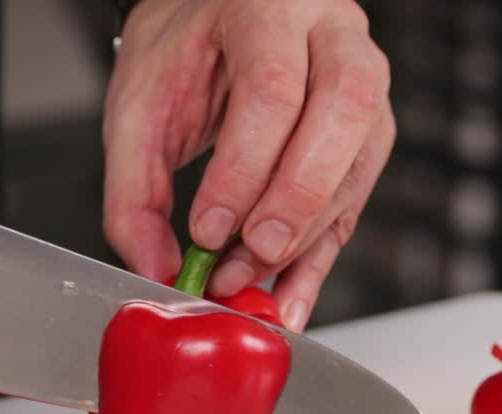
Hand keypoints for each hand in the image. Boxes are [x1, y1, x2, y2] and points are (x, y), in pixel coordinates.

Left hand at [102, 0, 394, 331]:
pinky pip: (354, 201)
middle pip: (343, 111)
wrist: (212, 20)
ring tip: (251, 278)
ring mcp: (362, 79)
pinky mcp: (367, 133)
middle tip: (250, 253)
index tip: (206, 230)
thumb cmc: (181, 50)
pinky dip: (319, 258)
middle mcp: (332, 34)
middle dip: (296, 199)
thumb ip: (135, 191)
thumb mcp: (137, 107)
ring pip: (361, 158)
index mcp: (268, 9)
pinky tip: (288, 298)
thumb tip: (156, 267)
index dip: (243, 169)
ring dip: (308, 233)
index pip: (272, 89)